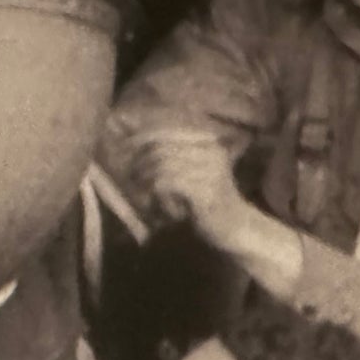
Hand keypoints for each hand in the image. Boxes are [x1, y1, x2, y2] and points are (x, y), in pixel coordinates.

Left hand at [138, 129, 305, 294]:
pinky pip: (167, 182)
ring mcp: (209, 169)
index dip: (141, 138)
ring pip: (162, 164)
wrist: (236, 229)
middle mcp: (210, 151)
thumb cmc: (208, 204)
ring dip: (145, 179)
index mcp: (207, 143)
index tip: (122, 149)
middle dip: (139, 161)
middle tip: (127, 176)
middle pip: (161, 147)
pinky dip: (154, 192)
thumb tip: (135, 152)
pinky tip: (151, 203)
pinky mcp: (205, 189)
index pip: (167, 131)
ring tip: (139, 192)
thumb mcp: (191, 176)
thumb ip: (170, 162)